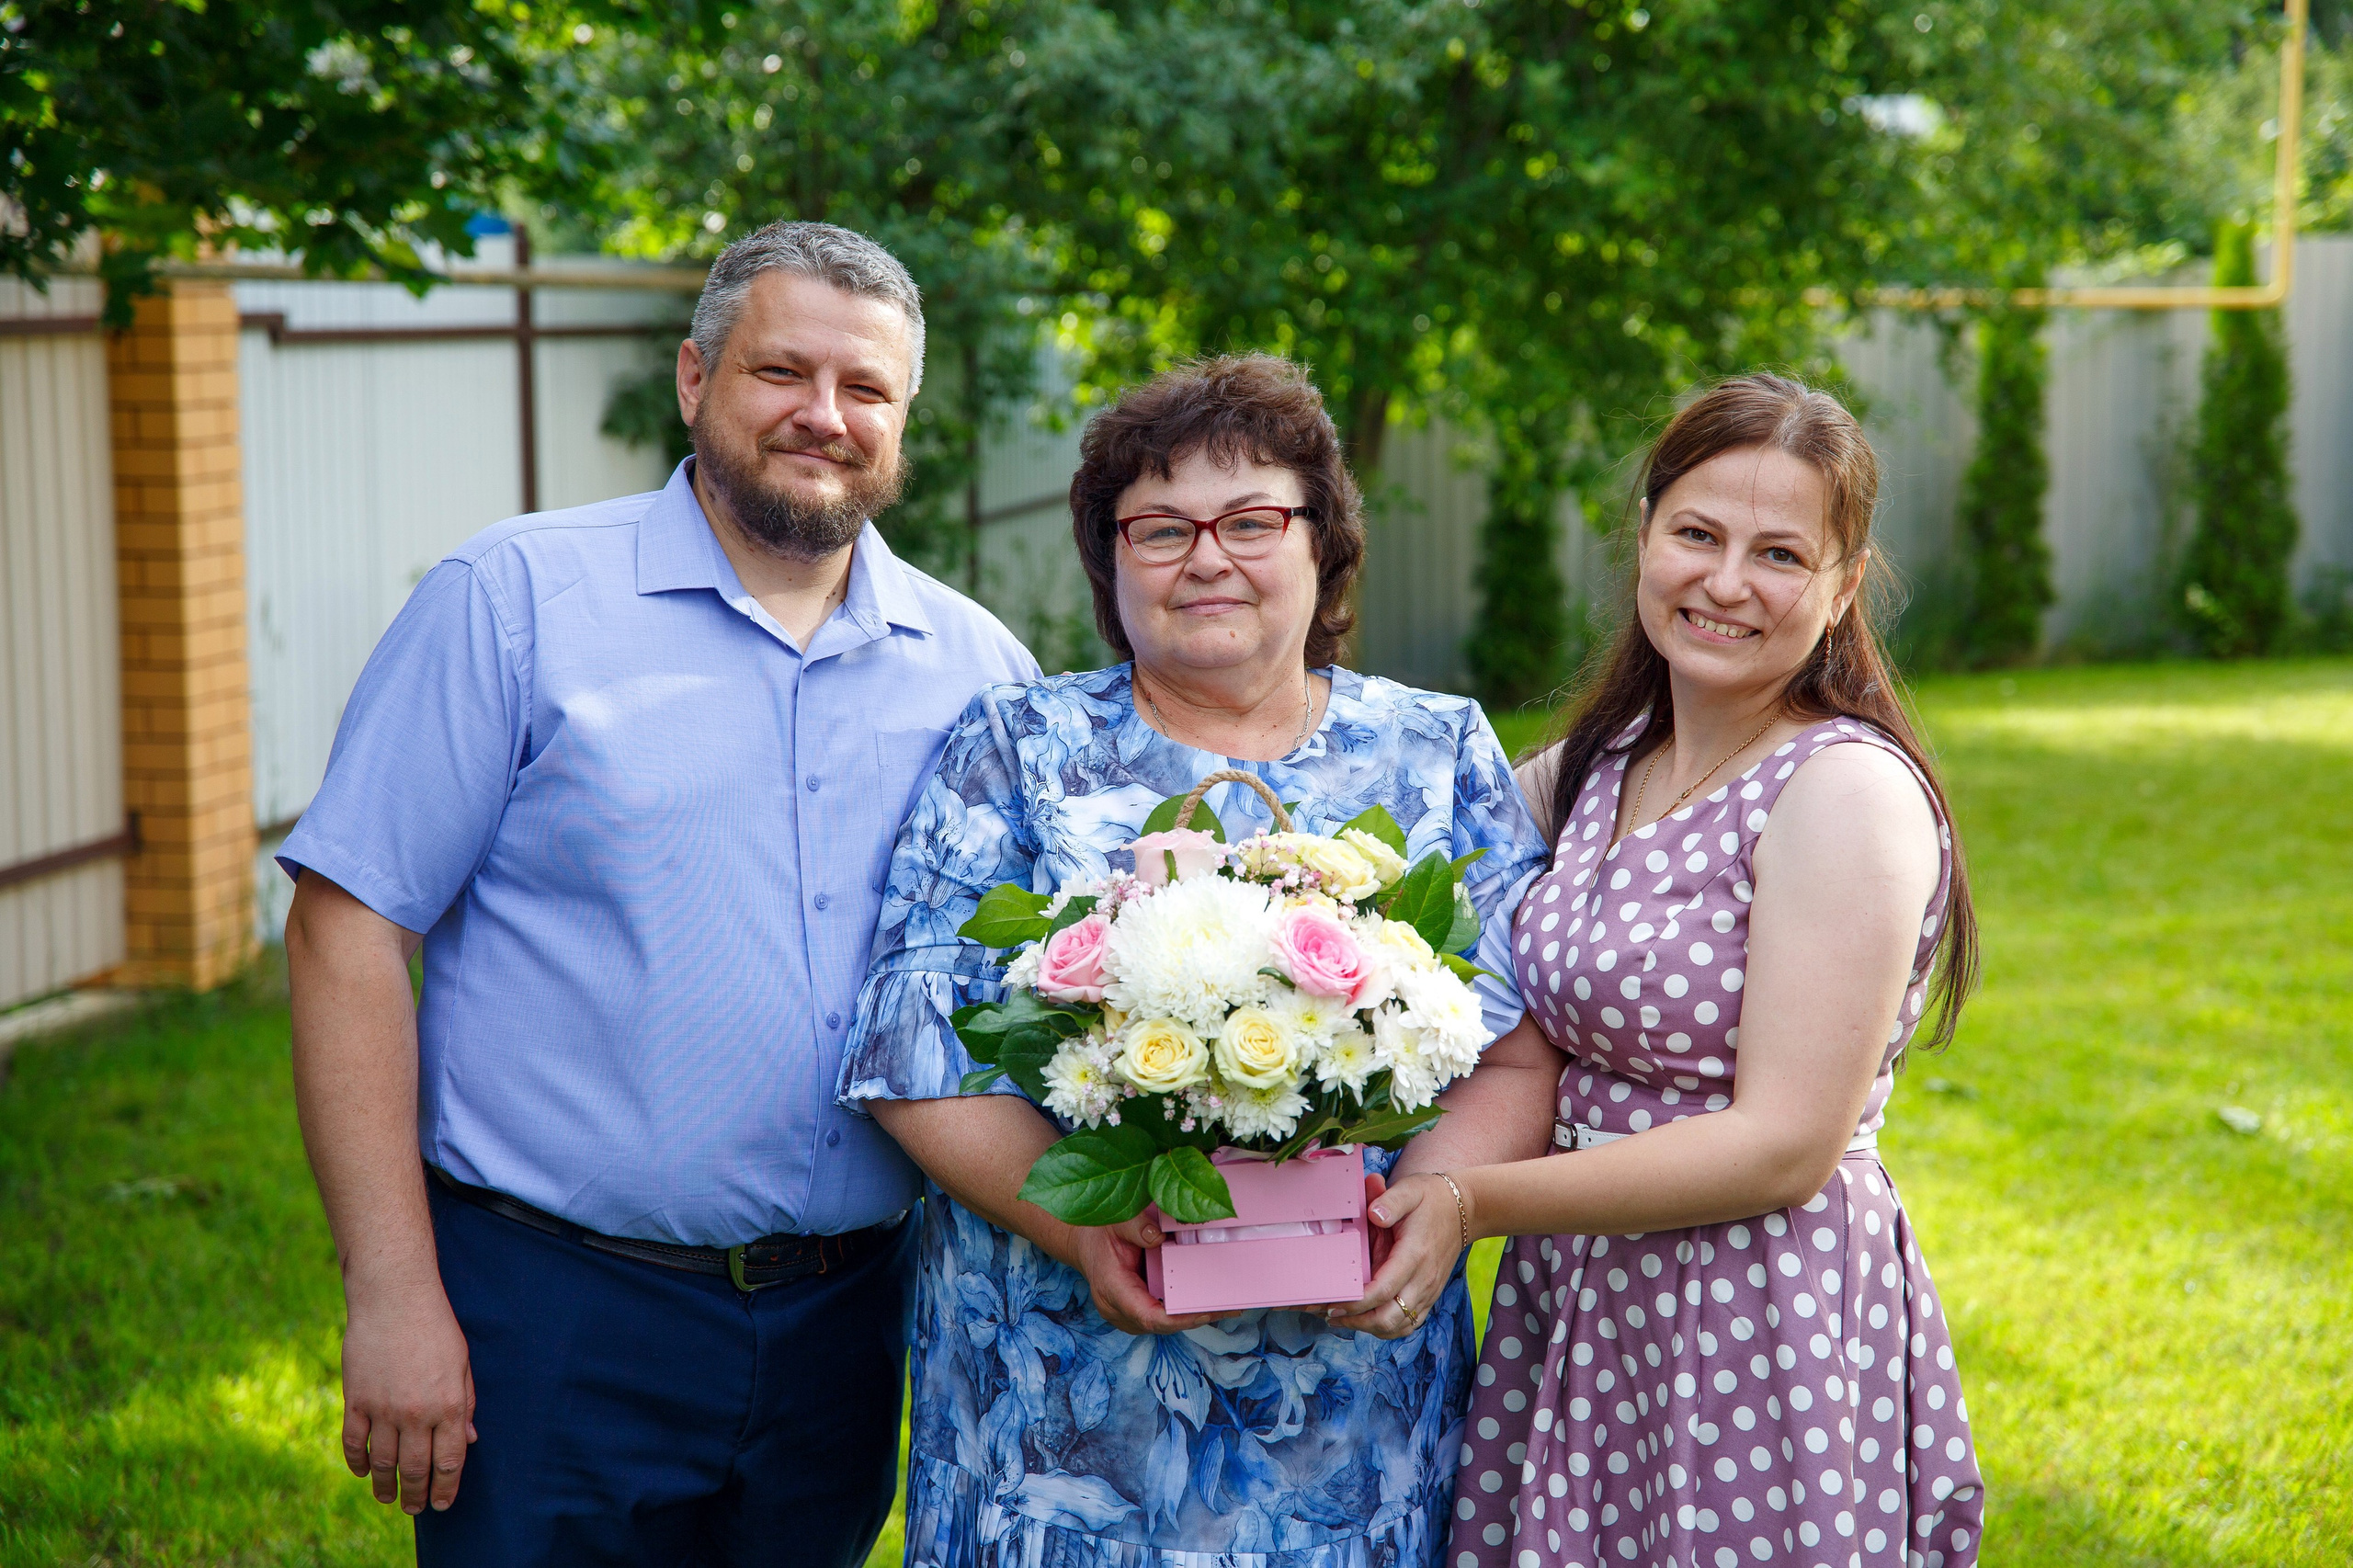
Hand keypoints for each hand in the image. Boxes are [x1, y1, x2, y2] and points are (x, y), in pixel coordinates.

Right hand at [340, 1277, 476, 1512]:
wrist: (394, 1298)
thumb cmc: (436, 1327)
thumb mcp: (462, 1364)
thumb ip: (466, 1404)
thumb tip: (470, 1440)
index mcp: (449, 1405)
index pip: (449, 1462)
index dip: (446, 1488)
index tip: (442, 1505)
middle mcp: (417, 1413)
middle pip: (415, 1469)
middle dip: (416, 1496)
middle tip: (414, 1509)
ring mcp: (383, 1409)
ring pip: (383, 1463)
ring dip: (385, 1486)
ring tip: (387, 1498)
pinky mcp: (356, 1400)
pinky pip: (354, 1443)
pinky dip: (357, 1463)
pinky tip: (362, 1472)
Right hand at [1069, 1215, 1233, 1335]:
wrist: (1084, 1243)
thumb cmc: (1098, 1232)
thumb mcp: (1115, 1221)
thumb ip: (1136, 1228)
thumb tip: (1159, 1237)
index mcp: (1112, 1289)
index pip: (1148, 1316)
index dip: (1180, 1319)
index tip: (1207, 1311)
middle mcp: (1118, 1310)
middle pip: (1163, 1323)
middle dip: (1197, 1316)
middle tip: (1231, 1304)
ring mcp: (1127, 1315)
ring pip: (1166, 1323)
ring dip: (1195, 1314)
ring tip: (1229, 1303)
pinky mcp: (1137, 1312)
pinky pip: (1164, 1315)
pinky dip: (1185, 1309)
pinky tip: (1209, 1299)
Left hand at [1329, 1173, 1464, 1338]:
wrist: (1465, 1210)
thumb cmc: (1431, 1198)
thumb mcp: (1410, 1190)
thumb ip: (1390, 1201)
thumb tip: (1373, 1214)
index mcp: (1414, 1254)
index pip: (1385, 1289)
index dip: (1358, 1301)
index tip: (1333, 1302)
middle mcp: (1423, 1279)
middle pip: (1389, 1317)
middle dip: (1357, 1321)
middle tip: (1329, 1312)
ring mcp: (1428, 1291)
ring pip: (1397, 1326)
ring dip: (1367, 1327)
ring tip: (1340, 1318)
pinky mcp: (1429, 1296)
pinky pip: (1408, 1324)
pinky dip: (1385, 1328)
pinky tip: (1364, 1321)